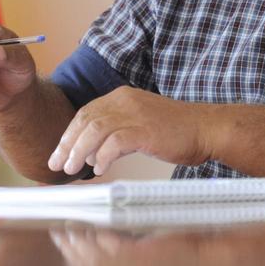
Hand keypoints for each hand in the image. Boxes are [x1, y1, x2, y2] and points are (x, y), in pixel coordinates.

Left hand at [47, 87, 213, 175]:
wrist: (207, 128)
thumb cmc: (177, 131)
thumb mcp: (141, 126)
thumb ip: (116, 135)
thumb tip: (92, 155)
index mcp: (122, 96)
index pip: (86, 113)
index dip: (69, 133)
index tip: (59, 152)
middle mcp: (125, 100)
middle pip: (85, 120)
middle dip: (67, 143)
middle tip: (56, 164)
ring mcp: (135, 113)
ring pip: (95, 130)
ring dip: (79, 151)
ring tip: (71, 169)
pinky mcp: (145, 130)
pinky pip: (115, 143)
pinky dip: (103, 157)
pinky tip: (99, 169)